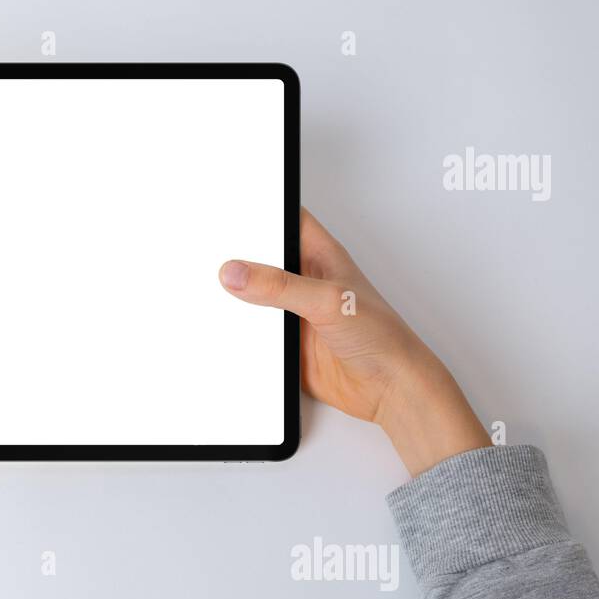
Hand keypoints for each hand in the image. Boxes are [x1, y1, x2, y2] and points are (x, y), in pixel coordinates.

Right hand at [219, 209, 489, 475]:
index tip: (227, 210)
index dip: (258, 211)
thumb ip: (280, 286)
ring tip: (212, 294)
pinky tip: (228, 330)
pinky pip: (254, 331)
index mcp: (320, 255)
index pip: (284, 220)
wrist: (388, 389)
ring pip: (253, 296)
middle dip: (237, 257)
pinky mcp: (286, 341)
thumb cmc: (382, 337)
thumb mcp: (328, 300)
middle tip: (210, 257)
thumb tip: (237, 272)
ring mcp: (294, 311)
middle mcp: (305, 280)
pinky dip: (240, 331)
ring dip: (236, 299)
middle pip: (261, 258)